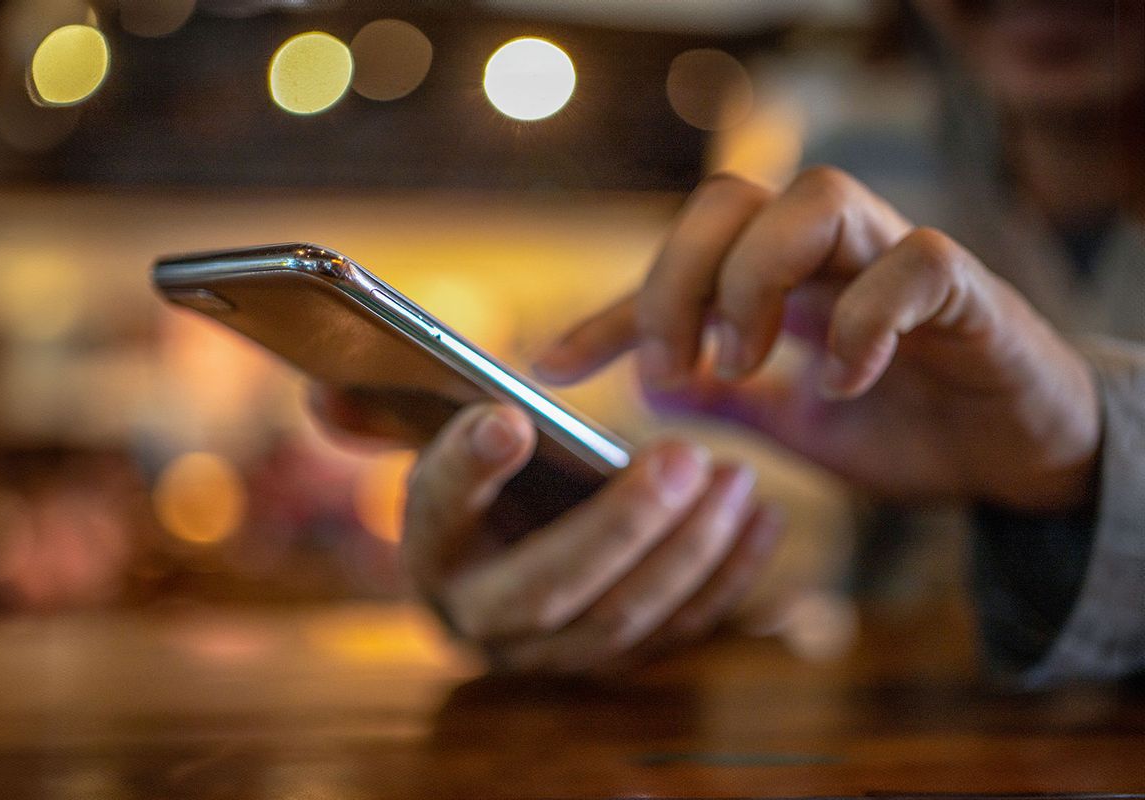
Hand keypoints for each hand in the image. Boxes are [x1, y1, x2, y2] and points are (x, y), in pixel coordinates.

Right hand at [313, 392, 781, 673]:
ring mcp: (556, 654)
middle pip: (554, 586)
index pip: (438, 510)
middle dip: (623, 527)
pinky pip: (677, 635)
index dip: (468, 466)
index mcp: (433, 554)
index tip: (509, 415)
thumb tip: (325, 395)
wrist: (512, 576)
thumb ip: (391, 421)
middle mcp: (486, 620)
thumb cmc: (481, 502)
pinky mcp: (616, 664)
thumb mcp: (435, 455)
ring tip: (734, 480)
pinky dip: (726, 581)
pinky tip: (762, 521)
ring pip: (626, 619)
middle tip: (683, 459)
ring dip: (689, 553)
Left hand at [536, 168, 1100, 511]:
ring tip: (741, 366)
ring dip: (755, 284)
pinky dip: (862, 323)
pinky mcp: (965, 287)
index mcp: (779, 280)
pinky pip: (911, 264)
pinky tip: (842, 384)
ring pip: (813, 198)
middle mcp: (830, 250)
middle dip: (679, 282)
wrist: (1013, 456)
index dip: (608, 313)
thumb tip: (648, 387)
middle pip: (729, 198)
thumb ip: (726, 400)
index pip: (676, 265)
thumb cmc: (905, 426)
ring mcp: (896, 257)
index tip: (551, 367)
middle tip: (671, 370)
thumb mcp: (791, 425)